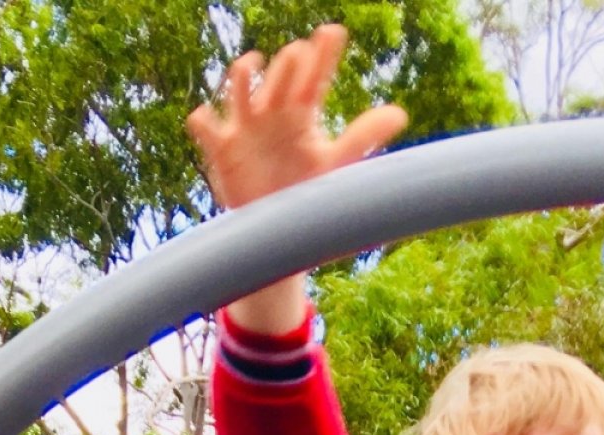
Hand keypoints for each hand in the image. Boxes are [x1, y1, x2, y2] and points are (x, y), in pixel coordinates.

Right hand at [188, 24, 407, 211]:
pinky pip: (204, 125)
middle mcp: (274, 112)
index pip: (315, 76)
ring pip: (240, 85)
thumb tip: (400, 114)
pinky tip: (207, 119)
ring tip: (252, 65)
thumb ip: (363, 136)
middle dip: (288, 63)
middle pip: (279, 74)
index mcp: (302, 113)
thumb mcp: (334, 164)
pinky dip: (203, 120)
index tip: (334, 33)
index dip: (323, 54)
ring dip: (244, 73)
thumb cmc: (305, 191)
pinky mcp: (222, 148)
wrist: (275, 231)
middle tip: (300, 57)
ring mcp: (246, 127)